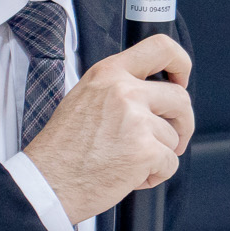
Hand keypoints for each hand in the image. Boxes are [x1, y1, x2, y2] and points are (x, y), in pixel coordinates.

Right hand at [25, 34, 193, 223]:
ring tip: (130, 162)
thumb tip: (152, 96)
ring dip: (160, 154)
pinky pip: (170, 163)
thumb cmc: (62, 149)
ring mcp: (137, 120)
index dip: (181, 63)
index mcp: (109, 73)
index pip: (160, 47)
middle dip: (182, 123)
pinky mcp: (146, 150)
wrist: (47, 182)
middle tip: (171, 139)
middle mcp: (125, 91)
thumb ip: (117, 89)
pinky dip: (156, 175)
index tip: (180, 80)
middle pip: (180, 99)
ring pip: (174, 136)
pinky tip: (130, 176)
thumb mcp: (84, 98)